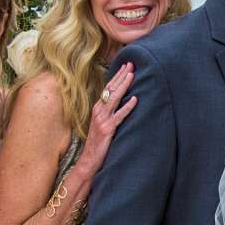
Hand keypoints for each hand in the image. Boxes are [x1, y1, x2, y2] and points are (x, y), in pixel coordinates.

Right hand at [74, 62, 138, 177]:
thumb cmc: (98, 142)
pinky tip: (135, 99)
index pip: (108, 88)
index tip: (126, 65)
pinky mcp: (108, 129)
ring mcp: (102, 119)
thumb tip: (123, 101)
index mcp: (98, 108)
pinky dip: (128, 107)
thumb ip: (110, 112)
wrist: (89, 160)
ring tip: (132, 75)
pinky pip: (119, 116)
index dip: (117, 76)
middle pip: (111, 89)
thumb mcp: (103, 124)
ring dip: (124, 86)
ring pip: (114, 98)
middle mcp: (99, 111)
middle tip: (131, 64)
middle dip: (121, 76)